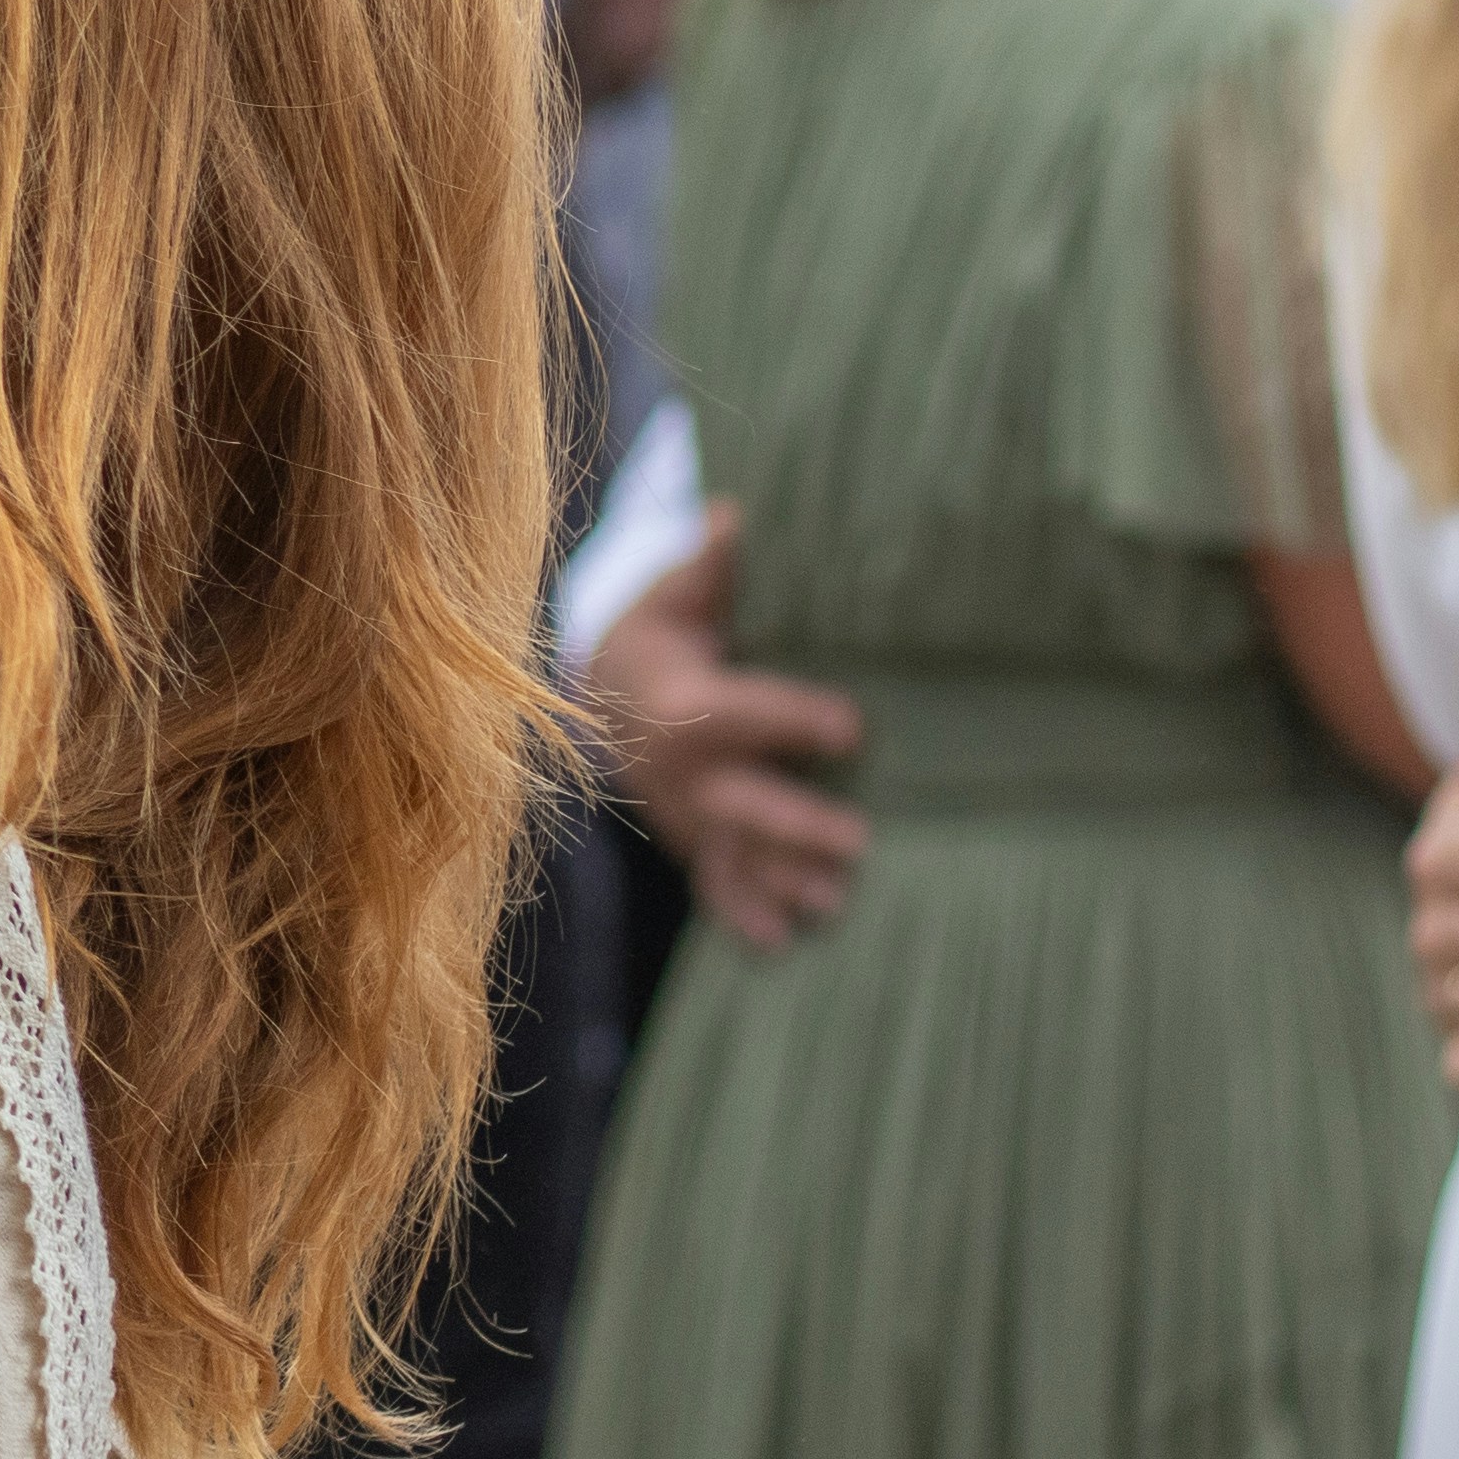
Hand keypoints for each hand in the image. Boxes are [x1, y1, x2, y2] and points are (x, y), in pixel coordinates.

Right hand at [588, 505, 870, 951]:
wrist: (601, 690)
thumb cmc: (661, 628)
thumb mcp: (677, 591)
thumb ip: (708, 563)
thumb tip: (731, 516)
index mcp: (675, 700)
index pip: (737, 711)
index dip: (791, 718)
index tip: (853, 725)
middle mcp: (673, 768)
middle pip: (735, 800)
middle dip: (792, 824)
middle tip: (858, 841)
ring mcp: (681, 811)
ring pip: (730, 851)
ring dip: (779, 881)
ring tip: (833, 904)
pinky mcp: (690, 839)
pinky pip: (711, 882)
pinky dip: (740, 914)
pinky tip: (779, 942)